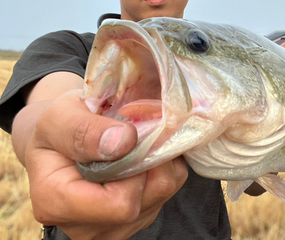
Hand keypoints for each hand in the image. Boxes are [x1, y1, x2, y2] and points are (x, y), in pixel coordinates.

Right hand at [23, 89, 187, 238]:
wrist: (58, 143)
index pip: (121, 203)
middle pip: (147, 197)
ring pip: (163, 190)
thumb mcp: (58, 117)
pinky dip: (163, 164)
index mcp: (57, 204)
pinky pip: (168, 189)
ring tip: (138, 138)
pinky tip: (142, 152)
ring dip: (160, 158)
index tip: (131, 130)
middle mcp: (87, 227)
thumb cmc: (56, 129)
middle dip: (151, 155)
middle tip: (139, 128)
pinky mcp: (137, 218)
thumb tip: (123, 141)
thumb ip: (85, 130)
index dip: (135, 163)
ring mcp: (115, 226)